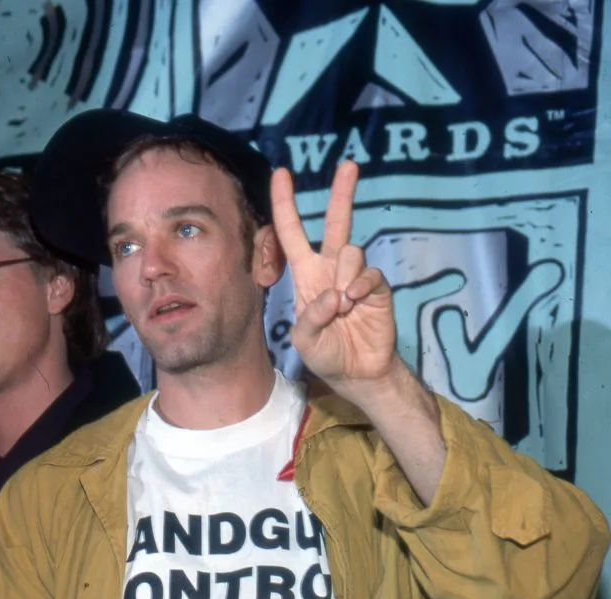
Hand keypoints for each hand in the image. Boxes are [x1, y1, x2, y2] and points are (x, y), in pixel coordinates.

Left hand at [270, 161, 397, 399]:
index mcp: (307, 275)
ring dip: (343, 276)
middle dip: (342, 193)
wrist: (358, 372)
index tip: (281, 173)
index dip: (286, 204)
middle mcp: (331, 269)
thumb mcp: (305, 341)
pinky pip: (369, 274)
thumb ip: (311, 319)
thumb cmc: (327, 353)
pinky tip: (353, 303)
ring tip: (341, 305)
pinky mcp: (377, 288)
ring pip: (350, 251)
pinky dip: (360, 286)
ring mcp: (355, 276)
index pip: (292, 232)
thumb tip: (333, 296)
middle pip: (337, 223)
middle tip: (348, 165)